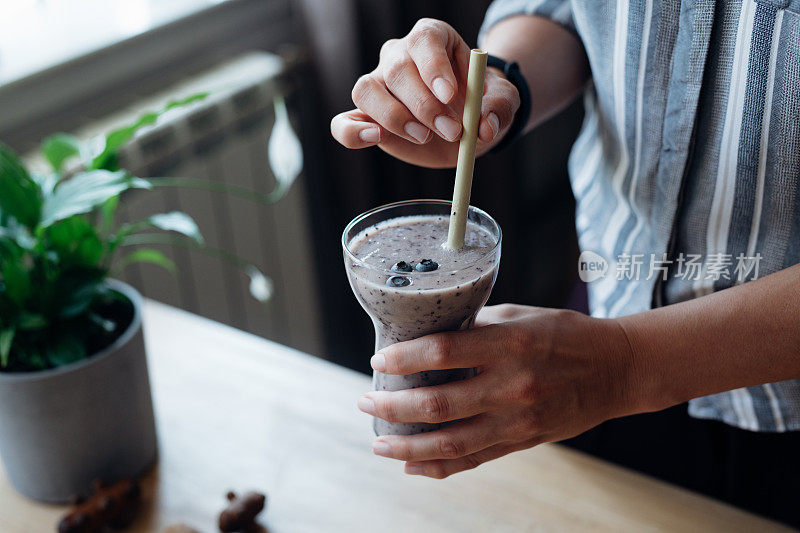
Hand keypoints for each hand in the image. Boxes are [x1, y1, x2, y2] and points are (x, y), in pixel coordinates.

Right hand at [330, 18, 519, 167]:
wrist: (466, 123)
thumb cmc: (480, 102)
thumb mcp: (502, 99)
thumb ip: (500, 106)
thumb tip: (485, 126)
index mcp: (432, 38)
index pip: (425, 41)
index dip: (434, 66)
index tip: (450, 95)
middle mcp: (399, 56)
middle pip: (397, 69)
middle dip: (424, 105)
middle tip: (452, 131)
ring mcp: (378, 85)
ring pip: (367, 90)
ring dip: (394, 117)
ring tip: (424, 137)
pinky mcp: (367, 117)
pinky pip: (343, 122)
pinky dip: (352, 132)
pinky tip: (374, 138)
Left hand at [357, 304, 637, 477]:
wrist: (617, 369)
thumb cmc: (565, 335)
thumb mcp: (520, 316)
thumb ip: (475, 327)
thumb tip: (428, 334)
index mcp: (510, 344)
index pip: (443, 351)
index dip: (403, 358)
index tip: (378, 360)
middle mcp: (512, 385)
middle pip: (437, 404)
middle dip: (392, 405)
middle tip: (366, 400)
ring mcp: (518, 420)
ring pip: (450, 443)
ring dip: (407, 447)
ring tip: (378, 442)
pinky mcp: (524, 442)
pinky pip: (474, 461)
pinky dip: (438, 467)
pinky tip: (412, 466)